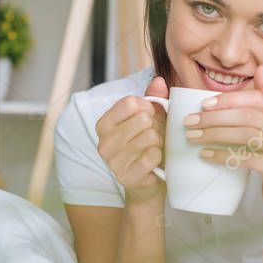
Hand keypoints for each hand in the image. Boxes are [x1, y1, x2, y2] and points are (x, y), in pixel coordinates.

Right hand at [95, 75, 167, 202]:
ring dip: (158, 142)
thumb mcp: (149, 118)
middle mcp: (103, 142)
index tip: (148, 118)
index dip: (147, 108)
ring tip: (153, 148)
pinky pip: (153, 155)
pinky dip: (159, 156)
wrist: (147, 180)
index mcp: (103, 124)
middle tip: (152, 137)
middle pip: (143, 119)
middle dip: (155, 127)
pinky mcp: (127, 176)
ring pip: (150, 137)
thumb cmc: (147, 145)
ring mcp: (113, 161)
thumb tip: (158, 81)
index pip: (130, 102)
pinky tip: (153, 161)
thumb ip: (153, 98)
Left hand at [183, 64, 262, 213]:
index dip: (228, 99)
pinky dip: (223, 156)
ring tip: (192, 137)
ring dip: (214, 135)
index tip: (203, 104)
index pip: (255, 98)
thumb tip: (261, 68)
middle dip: (214, 117)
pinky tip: (205, 156)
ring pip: (244, 135)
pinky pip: (245, 159)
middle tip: (189, 122)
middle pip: (246, 116)